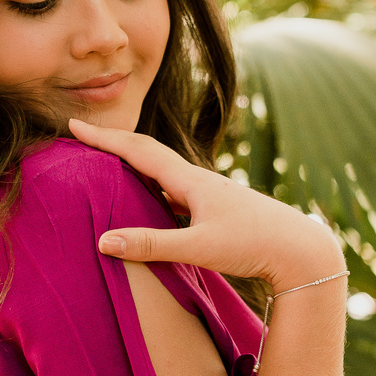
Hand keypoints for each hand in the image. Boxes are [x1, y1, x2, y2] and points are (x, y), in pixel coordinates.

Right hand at [68, 118, 343, 290]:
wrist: (302, 251)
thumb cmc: (253, 246)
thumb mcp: (198, 248)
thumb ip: (150, 244)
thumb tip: (102, 240)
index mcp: (191, 181)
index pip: (138, 151)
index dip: (104, 139)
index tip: (73, 124)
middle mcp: (199, 180)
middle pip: (148, 153)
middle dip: (114, 144)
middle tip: (83, 137)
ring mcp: (209, 194)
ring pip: (163, 171)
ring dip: (134, 163)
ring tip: (107, 163)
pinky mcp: (217, 210)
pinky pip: (174, 190)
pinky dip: (152, 186)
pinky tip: (149, 199)